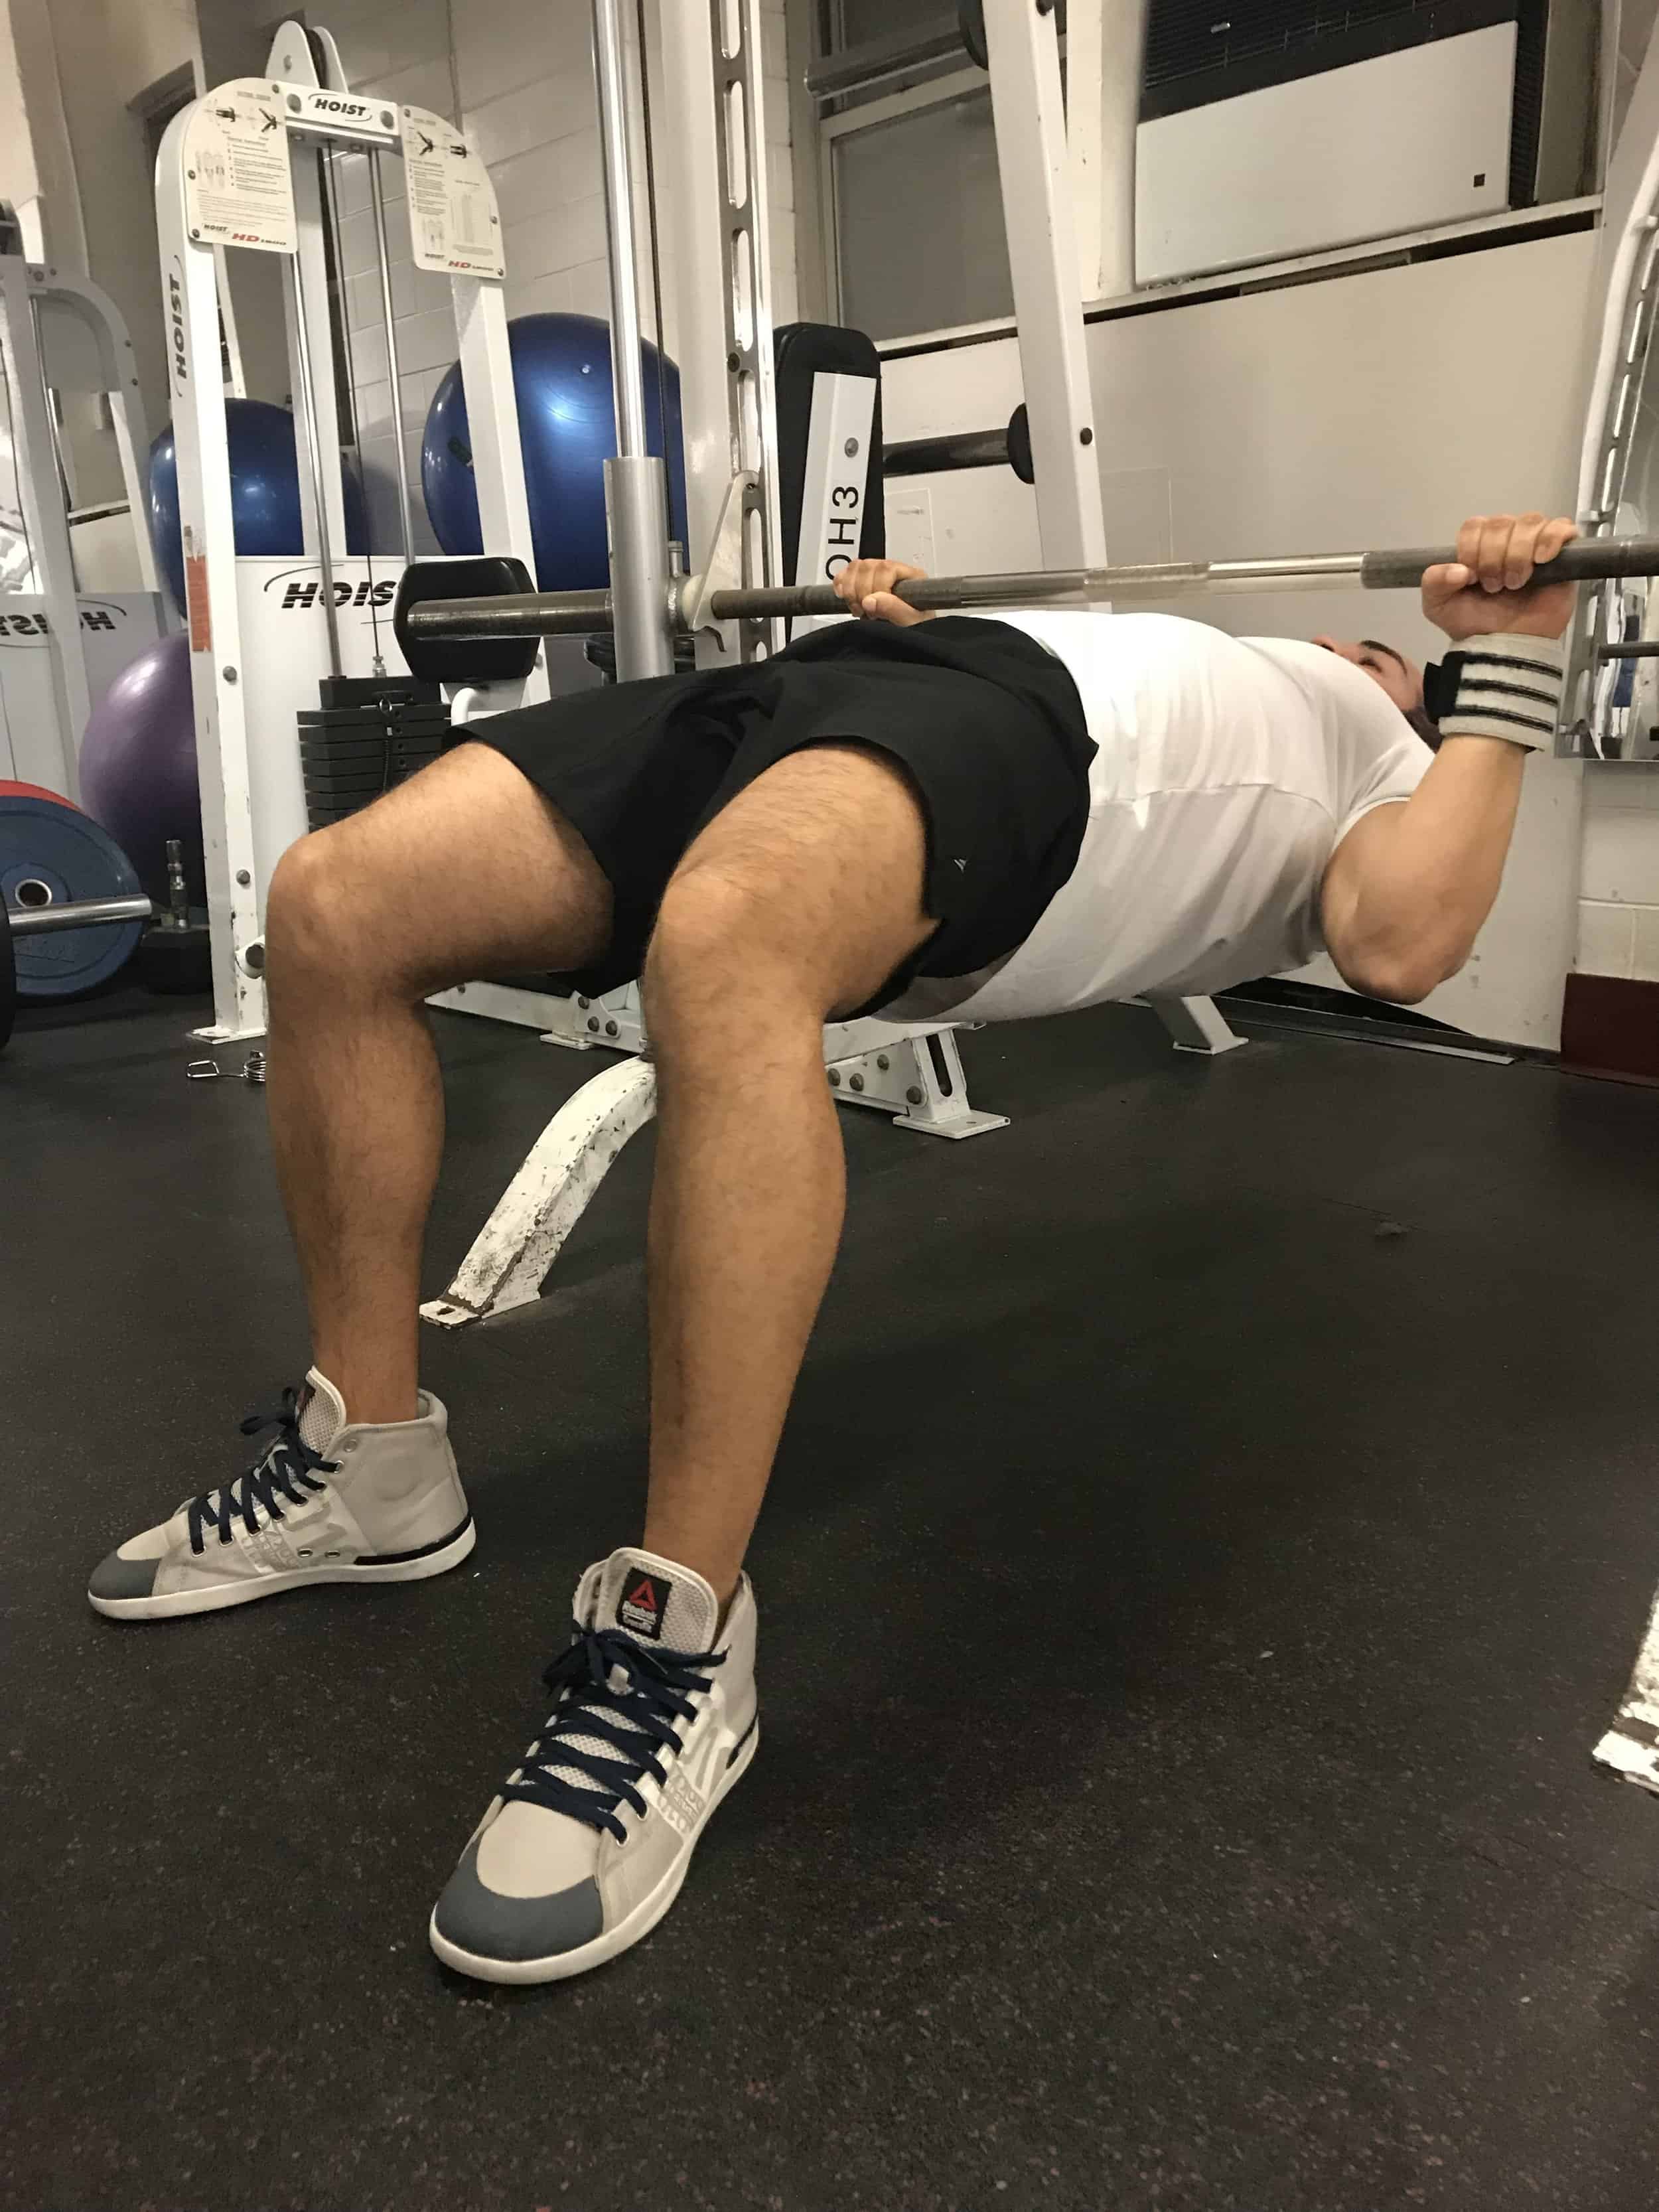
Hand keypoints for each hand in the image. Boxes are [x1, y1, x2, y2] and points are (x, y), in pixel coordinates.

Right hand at [832, 558, 934, 625]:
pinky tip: (846, 598)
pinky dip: (840, 585)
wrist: (912, 639)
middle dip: (861, 593)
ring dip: (850, 591)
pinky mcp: (862, 582)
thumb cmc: (917, 628)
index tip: (875, 608)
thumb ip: (895, 609)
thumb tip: (871, 600)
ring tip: (859, 609)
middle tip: (866, 613)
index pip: (886, 568)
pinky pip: (845, 573)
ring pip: (855, 567)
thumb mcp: (912, 622)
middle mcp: (893, 572)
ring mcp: (876, 575)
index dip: (876, 587)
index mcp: (910, 576)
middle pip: (867, 566)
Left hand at [1421, 514, 1578, 641]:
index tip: (1472, 579)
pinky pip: (1563, 528)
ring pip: (1530, 522)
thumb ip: (1434, 582)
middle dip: (1493, 557)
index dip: (1471, 549)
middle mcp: (1507, 537)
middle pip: (1501, 523)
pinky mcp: (1564, 553)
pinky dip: (1552, 539)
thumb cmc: (1474, 623)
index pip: (1474, 525)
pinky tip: (1542, 559)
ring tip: (1516, 583)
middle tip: (1495, 587)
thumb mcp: (1438, 606)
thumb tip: (1459, 570)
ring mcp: (1536, 542)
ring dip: (1518, 554)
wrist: (1505, 647)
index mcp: (1478, 543)